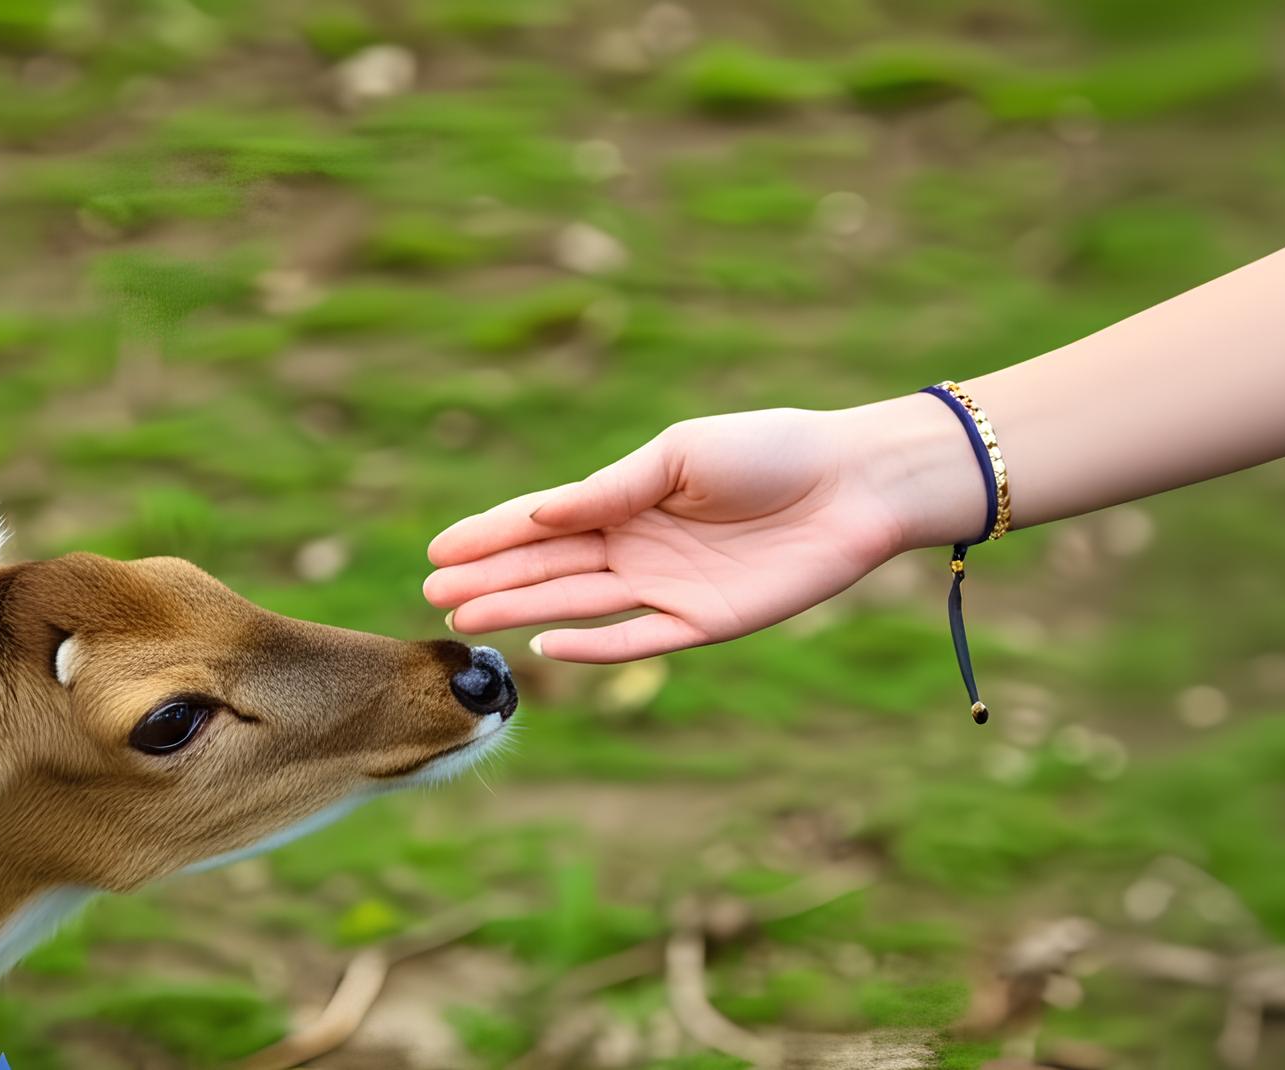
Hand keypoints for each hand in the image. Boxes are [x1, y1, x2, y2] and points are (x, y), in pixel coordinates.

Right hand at [423, 398, 984, 662]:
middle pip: (550, 568)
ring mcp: (668, 587)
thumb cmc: (770, 450)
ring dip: (521, 610)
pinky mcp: (705, 622)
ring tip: (464, 618)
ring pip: (578, 604)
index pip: (545, 521)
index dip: (490, 535)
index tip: (437, 549)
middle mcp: (639, 545)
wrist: (853, 482)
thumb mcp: (679, 455)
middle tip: (431, 594)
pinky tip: (545, 646)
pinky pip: (637, 640)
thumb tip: (538, 514)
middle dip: (490, 578)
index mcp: (629, 496)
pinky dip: (593, 646)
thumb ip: (610, 489)